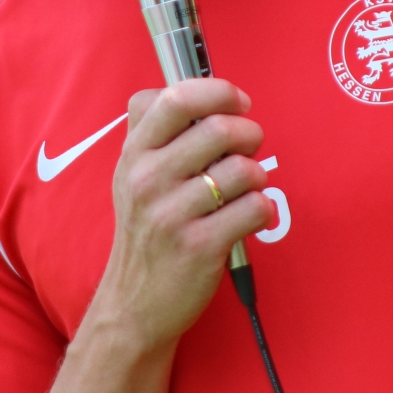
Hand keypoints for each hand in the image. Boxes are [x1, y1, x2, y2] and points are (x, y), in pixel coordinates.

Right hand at [87, 78, 271, 351]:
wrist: (133, 303)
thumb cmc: (144, 232)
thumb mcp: (131, 175)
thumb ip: (155, 130)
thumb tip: (198, 89)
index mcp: (133, 154)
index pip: (175, 98)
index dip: (217, 91)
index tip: (237, 103)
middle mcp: (147, 180)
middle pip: (219, 129)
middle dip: (249, 134)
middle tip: (249, 148)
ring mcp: (172, 214)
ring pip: (243, 170)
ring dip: (257, 176)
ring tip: (247, 189)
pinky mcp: (199, 247)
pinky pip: (254, 209)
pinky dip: (262, 210)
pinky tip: (249, 217)